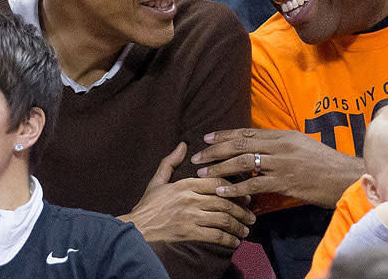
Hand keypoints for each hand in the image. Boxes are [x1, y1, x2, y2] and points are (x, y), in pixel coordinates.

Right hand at [119, 142, 255, 247]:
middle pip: (224, 201)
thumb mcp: (157, 181)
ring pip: (223, 218)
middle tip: (251, 215)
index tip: (243, 194)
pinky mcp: (189, 233)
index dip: (234, 187)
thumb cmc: (147, 206)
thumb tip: (183, 144)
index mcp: (185, 184)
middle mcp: (190, 198)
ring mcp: (190, 216)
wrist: (136, 229)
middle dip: (241, 209)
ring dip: (238, 225)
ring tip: (246, 230)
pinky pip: (215, 235)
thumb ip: (171, 162)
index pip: (217, 181)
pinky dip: (228, 239)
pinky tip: (234, 242)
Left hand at [191, 128, 364, 207]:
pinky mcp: (284, 182)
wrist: (345, 176)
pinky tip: (222, 191)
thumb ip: (280, 144)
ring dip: (220, 167)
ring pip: (243, 162)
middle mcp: (280, 146)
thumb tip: (260, 146)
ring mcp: (281, 163)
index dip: (225, 134)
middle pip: (240, 144)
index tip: (207, 137)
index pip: (247, 132)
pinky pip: (254, 184)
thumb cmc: (325, 162)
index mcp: (283, 135)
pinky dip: (235, 187)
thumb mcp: (302, 145)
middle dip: (216, 149)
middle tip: (198, 156)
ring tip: (203, 173)